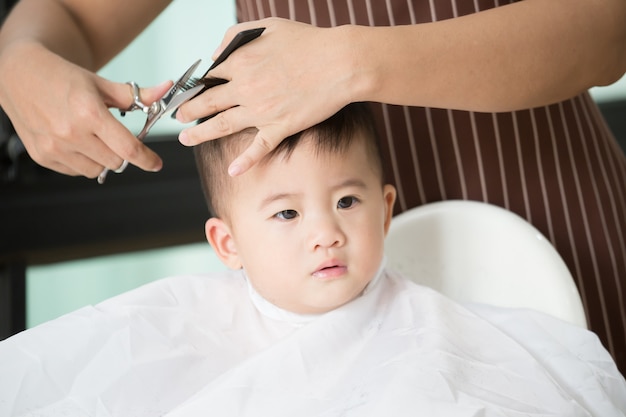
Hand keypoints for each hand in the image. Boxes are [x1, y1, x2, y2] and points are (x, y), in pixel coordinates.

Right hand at [0, 42, 170, 177]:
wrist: (20, 75)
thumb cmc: (62, 77)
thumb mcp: (101, 84)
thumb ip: (136, 95)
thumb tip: (164, 91)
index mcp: (89, 112)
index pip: (128, 148)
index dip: (147, 159)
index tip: (156, 163)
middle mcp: (70, 133)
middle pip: (115, 162)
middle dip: (121, 152)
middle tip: (114, 137)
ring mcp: (54, 147)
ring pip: (97, 170)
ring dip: (102, 159)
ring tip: (91, 136)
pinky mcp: (42, 156)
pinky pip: (76, 171)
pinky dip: (82, 161)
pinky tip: (74, 141)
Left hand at [176, 18, 358, 175]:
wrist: (340, 63)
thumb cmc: (309, 42)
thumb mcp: (268, 25)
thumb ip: (236, 37)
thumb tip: (216, 55)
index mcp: (240, 62)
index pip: (208, 77)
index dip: (195, 85)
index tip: (189, 91)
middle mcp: (245, 88)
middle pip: (207, 102)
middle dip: (187, 110)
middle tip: (178, 117)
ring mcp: (262, 111)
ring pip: (221, 125)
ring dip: (200, 134)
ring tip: (186, 139)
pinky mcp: (280, 127)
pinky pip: (258, 148)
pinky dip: (245, 162)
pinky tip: (233, 171)